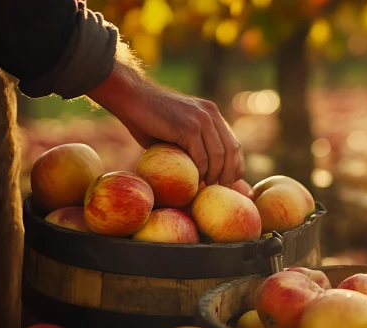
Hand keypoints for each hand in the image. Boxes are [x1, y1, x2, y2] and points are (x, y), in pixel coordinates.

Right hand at [88, 60, 244, 186]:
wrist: (131, 98)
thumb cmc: (148, 118)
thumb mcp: (178, 130)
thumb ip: (192, 145)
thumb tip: (202, 173)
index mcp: (211, 114)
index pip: (233, 143)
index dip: (235, 165)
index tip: (229, 181)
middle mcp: (211, 115)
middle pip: (231, 150)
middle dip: (229, 173)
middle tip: (222, 189)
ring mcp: (202, 119)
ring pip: (218, 155)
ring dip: (214, 175)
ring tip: (208, 188)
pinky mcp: (189, 127)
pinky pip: (201, 156)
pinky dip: (199, 172)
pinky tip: (194, 181)